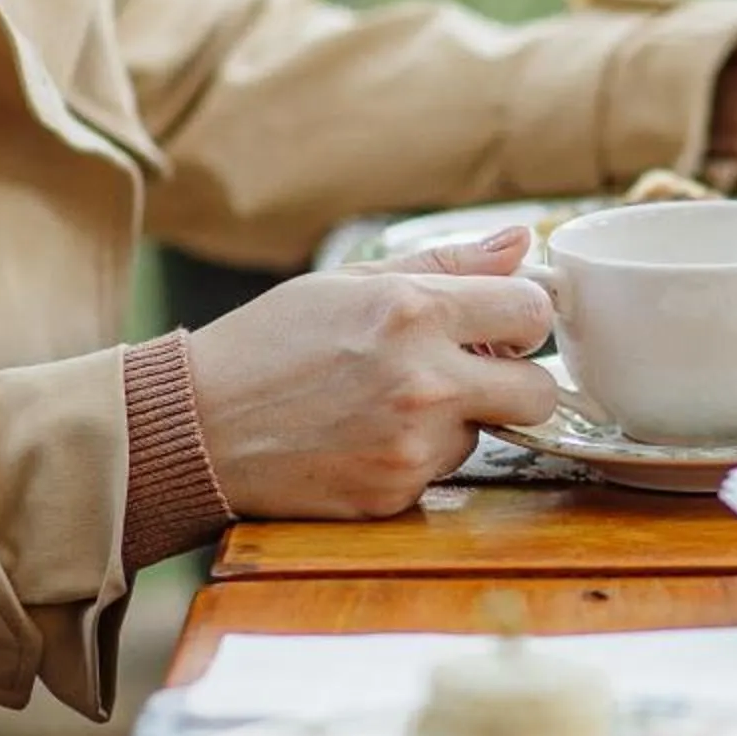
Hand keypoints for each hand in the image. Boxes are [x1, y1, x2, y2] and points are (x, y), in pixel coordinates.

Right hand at [184, 229, 558, 518]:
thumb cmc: (268, 344)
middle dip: (517, 381)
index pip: (533, 312)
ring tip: (387, 403)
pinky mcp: (396, 493)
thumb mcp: (350, 283)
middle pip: (541, 391)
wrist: (195, 426)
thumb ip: (446, 264)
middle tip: (472, 372)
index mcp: (414, 311)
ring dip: (457, 420)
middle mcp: (424, 380)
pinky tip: (365, 438)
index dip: (523, 319)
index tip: (501, 325)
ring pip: (487, 432)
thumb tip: (521, 242)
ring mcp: (412, 444)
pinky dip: (417, 457)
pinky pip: (443, 471)